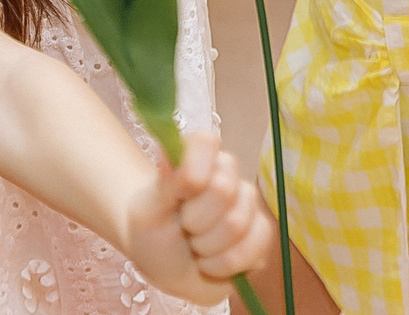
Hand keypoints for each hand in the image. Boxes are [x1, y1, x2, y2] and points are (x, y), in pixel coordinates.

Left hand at [120, 134, 275, 302]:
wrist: (167, 268)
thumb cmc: (153, 231)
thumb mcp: (147, 210)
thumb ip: (165, 183)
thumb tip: (168, 151)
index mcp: (197, 157)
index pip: (206, 141)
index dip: (193, 170)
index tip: (178, 196)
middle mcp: (227, 175)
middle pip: (223, 190)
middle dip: (194, 220)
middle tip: (183, 227)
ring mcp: (248, 205)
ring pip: (237, 223)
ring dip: (206, 246)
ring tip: (195, 246)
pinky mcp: (261, 235)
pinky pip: (253, 249)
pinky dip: (223, 265)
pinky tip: (211, 262)